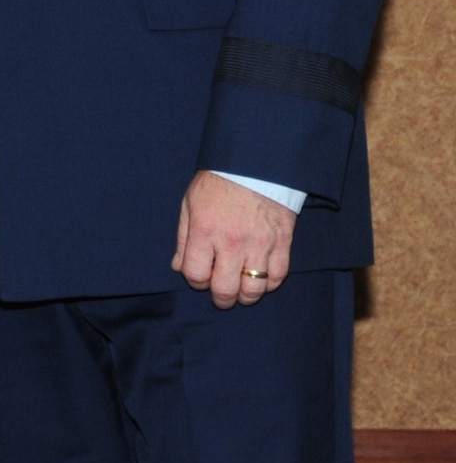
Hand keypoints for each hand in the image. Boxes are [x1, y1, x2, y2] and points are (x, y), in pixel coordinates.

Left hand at [172, 170, 295, 308]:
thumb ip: (183, 238)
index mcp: (204, 230)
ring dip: (246, 296)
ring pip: (254, 289)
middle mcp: (231, 241)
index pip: (195, 274)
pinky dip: (269, 284)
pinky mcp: (282, 243)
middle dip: (221, 299)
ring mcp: (259, 244)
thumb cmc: (218, 183)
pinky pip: (278, 277)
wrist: (255, 164)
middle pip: (225, 289)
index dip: (195, 282)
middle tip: (221, 296)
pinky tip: (261, 278)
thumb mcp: (189, 204)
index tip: (199, 277)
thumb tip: (179, 267)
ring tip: (241, 291)